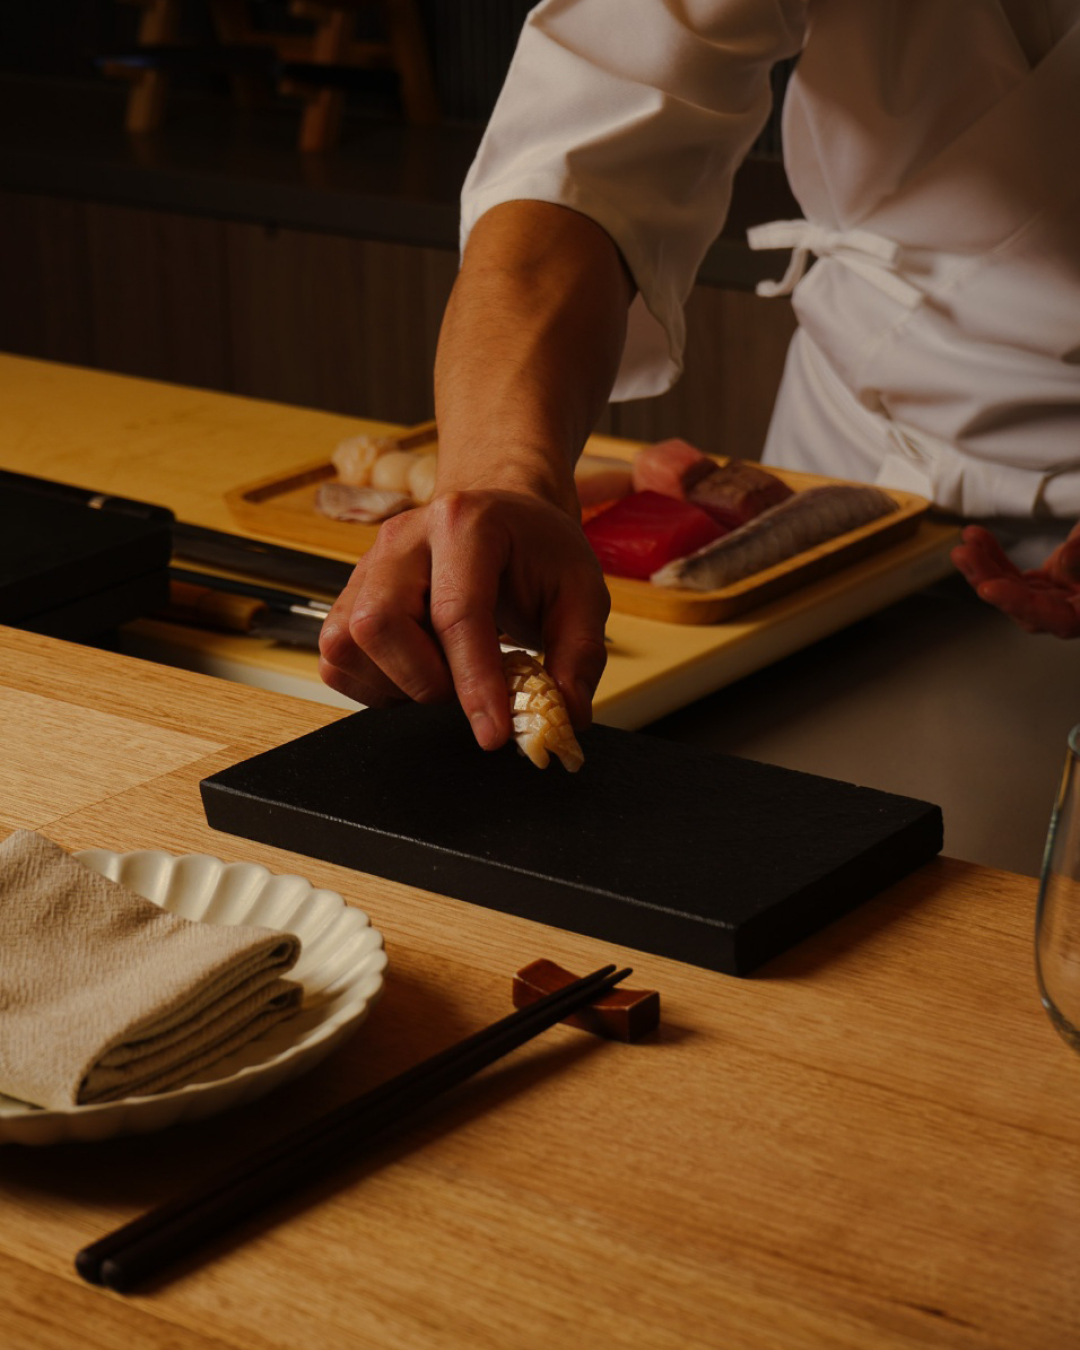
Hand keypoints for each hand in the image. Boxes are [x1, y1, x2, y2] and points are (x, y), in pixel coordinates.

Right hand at [318, 489, 609, 749]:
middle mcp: (403, 540)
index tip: (494, 734)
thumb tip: (564, 714)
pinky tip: (416, 670)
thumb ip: (580, 654)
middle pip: (377, 623)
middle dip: (423, 679)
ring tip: (444, 672)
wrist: (501, 518)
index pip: (457, 614)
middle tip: (466, 684)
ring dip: (397, 682)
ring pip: (346, 645)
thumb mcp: (583, 592)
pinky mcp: (348, 596)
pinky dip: (374, 683)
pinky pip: (336, 658)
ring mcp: (367, 567)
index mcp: (466, 524)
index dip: (474, 683)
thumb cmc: (537, 551)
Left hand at [951, 522, 1079, 636]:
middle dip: (989, 579)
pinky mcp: (1045, 585)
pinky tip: (978, 540)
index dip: (1021, 603)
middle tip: (964, 555)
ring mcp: (1056, 599)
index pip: (1059, 619)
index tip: (991, 588)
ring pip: (1012, 590)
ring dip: (984, 567)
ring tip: (965, 545)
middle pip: (1024, 606)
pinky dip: (994, 557)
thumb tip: (1065, 557)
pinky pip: (1013, 575)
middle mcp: (1074, 613)